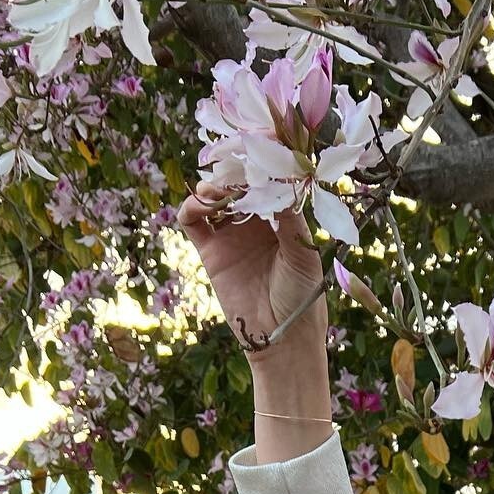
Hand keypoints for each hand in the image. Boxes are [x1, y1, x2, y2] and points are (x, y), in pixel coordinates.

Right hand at [176, 182, 327, 363]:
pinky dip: (191, 207)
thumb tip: (279, 183)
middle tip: (233, 171)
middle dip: (232, 174)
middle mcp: (255, 224)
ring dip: (211, 188)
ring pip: (213, 199)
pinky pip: (193, 222)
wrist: (281, 337)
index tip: (256, 155)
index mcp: (281, 219)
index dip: (259, 169)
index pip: (265, 183)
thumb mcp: (302, 256)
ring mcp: (231, 236)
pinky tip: (201, 206)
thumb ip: (290, 221)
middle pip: (236, 186)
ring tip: (217, 192)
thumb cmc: (302, 297)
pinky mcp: (210, 252)